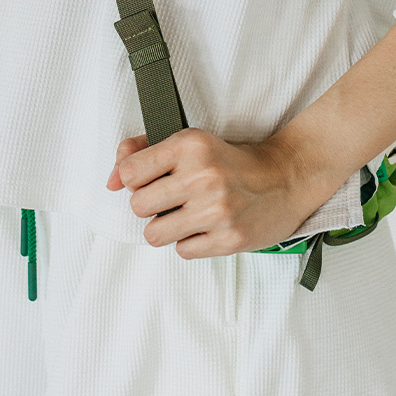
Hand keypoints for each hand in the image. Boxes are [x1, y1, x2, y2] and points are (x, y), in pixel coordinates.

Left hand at [106, 127, 313, 257]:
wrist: (286, 178)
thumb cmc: (233, 161)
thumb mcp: (191, 143)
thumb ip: (144, 153)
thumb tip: (109, 181)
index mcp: (191, 145)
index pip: (129, 172)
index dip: (134, 180)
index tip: (150, 180)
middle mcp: (203, 176)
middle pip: (138, 206)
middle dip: (150, 205)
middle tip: (173, 199)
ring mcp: (216, 210)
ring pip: (154, 234)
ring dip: (167, 228)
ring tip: (187, 216)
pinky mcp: (228, 239)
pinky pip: (182, 251)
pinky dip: (190, 242)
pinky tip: (207, 227)